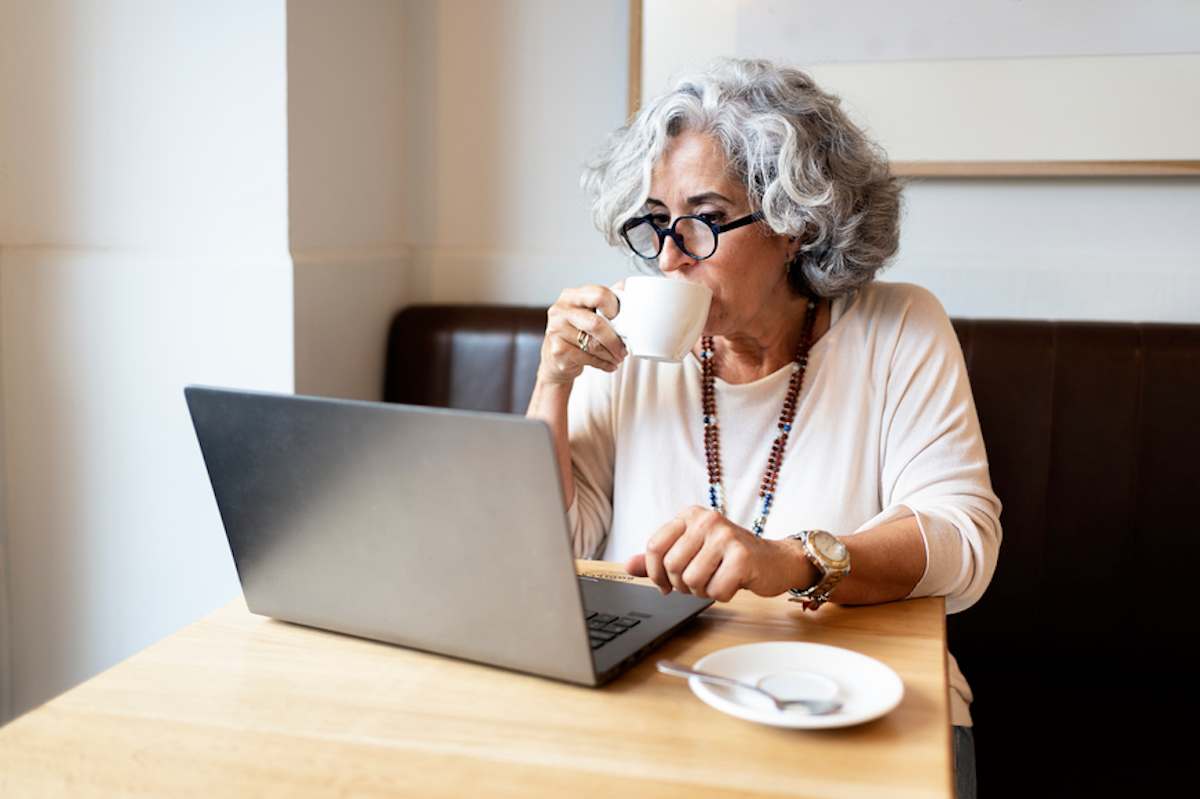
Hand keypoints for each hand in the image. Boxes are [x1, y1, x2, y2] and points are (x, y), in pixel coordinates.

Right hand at [537, 283, 626, 385]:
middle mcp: (560, 310)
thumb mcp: (588, 312)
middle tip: (624, 348)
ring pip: (593, 344)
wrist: (555, 358)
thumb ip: (605, 302)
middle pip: (596, 323)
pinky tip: (608, 364)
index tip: (623, 321)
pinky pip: (588, 358)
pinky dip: (603, 363)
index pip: (599, 294)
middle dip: (615, 339)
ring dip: (611, 354)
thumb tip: (630, 291)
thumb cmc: (576, 332)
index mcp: (570, 296)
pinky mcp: (558, 350)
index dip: (615, 308)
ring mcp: (556, 330)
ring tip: (618, 357)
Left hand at [624, 506, 815, 601]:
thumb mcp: (692, 551)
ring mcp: (725, 536)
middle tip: (698, 583)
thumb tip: (628, 565)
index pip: (654, 547)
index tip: (665, 584)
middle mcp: (706, 520)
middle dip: (681, 585)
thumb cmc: (730, 557)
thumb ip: (659, 557)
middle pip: (671, 566)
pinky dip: (722, 595)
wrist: (775, 561)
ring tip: (715, 581)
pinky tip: (732, 583)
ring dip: (702, 591)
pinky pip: (715, 590)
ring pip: (691, 580)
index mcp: (689, 515)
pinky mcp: (742, 556)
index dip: (654, 573)